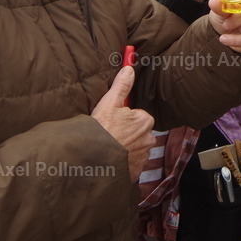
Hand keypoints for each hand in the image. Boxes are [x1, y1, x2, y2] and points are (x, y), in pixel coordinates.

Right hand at [91, 66, 154, 181]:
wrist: (91, 158)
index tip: (113, 122)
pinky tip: (111, 160)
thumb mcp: (109, 103)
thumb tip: (129, 68)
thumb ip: (122, 86)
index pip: (139, 117)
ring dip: (126, 149)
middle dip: (127, 134)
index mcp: (145, 121)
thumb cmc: (101, 129)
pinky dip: (123, 163)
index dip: (125, 119)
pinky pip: (131, 165)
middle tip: (110, 135)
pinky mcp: (136, 172)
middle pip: (139, 134)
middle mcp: (149, 139)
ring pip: (136, 149)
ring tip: (109, 148)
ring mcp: (143, 157)